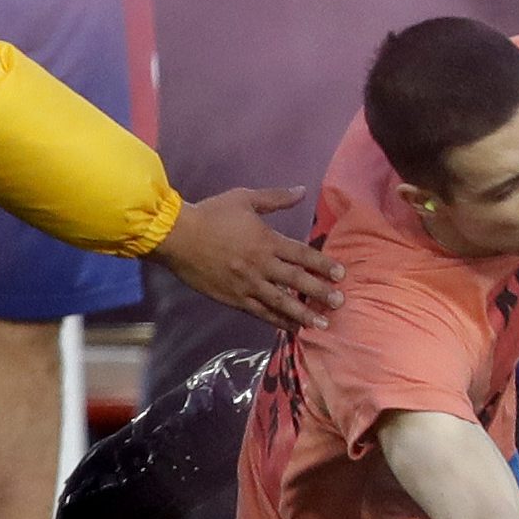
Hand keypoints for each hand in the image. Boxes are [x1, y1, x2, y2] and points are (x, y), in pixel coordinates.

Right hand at [153, 188, 343, 329]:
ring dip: (303, 314)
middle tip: (339, 302)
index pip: (302, 255)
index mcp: (266, 241)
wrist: (177, 237)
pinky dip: (276, 321)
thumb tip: (302, 190)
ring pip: (281, 303)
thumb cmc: (212, 214)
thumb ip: (275, 198)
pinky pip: (260, 312)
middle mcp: (261, 266)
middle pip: (296, 281)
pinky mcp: (234, 299)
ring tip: (321, 324)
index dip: (323, 265)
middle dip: (320, 293)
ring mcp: (247, 285)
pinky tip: (291, 328)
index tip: (341, 274)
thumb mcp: (244, 199)